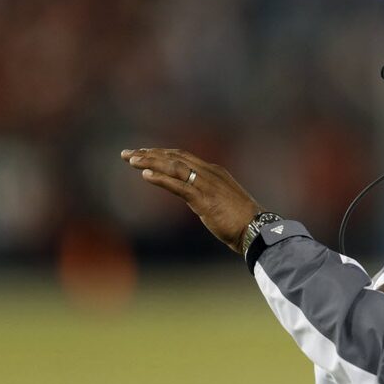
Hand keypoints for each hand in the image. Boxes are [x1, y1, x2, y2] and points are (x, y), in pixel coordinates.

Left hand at [121, 148, 260, 254]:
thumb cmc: (242, 221)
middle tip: (126, 154)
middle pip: (174, 157)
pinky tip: (144, 175)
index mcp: (214, 172)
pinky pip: (178, 185)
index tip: (142, 153)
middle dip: (149, 153)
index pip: (182, 157)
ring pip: (174, 167)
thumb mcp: (221, 202)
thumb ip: (206, 195)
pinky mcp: (204, 199)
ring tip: (131, 160)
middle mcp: (209, 173)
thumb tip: (194, 198)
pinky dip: (160, 178)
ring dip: (150, 161)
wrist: (256, 230)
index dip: (160, 153)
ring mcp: (207, 185)